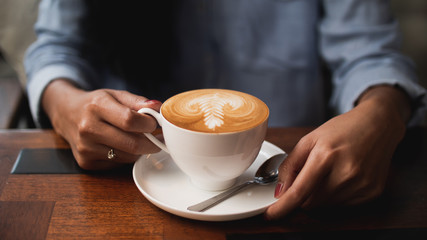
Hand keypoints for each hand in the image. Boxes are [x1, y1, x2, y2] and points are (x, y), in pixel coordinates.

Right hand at [42, 79, 161, 169]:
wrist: (67, 114)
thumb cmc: (96, 104)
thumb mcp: (116, 95)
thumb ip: (138, 101)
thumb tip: (158, 108)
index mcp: (97, 106)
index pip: (130, 121)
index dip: (149, 124)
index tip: (155, 123)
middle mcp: (88, 128)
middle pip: (132, 144)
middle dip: (151, 142)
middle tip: (158, 137)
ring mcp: (86, 148)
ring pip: (128, 156)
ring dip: (139, 150)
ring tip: (138, 138)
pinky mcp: (86, 162)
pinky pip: (118, 163)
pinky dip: (126, 156)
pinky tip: (121, 146)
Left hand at [265, 85, 410, 219]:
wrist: (378, 124)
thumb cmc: (342, 129)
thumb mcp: (309, 139)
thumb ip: (290, 165)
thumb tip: (280, 191)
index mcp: (326, 156)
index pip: (300, 191)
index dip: (283, 206)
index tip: (271, 214)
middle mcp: (346, 173)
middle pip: (311, 202)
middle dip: (304, 193)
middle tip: (313, 173)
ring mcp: (361, 185)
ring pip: (325, 205)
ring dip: (320, 194)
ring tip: (331, 170)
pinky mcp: (372, 192)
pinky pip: (343, 205)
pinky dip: (337, 195)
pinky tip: (344, 176)